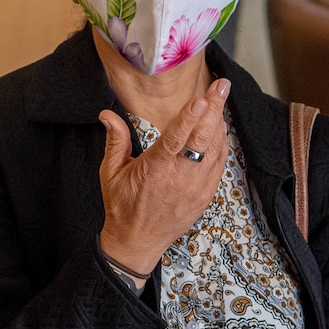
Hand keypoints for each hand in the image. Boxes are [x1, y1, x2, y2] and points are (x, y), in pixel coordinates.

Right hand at [96, 80, 230, 278]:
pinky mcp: (205, 196)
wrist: (137, 242)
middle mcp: (179, 179)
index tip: (201, 99)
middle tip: (221, 86)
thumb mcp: (111, 173)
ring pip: (216, 150)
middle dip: (214, 109)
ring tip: (220, 100)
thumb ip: (115, 141)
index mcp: (154, 170)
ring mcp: (196, 188)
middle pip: (202, 139)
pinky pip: (219, 165)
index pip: (175, 140)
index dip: (189, 118)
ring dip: (219, 123)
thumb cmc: (122, 206)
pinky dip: (222, 144)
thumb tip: (107, 115)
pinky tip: (219, 128)